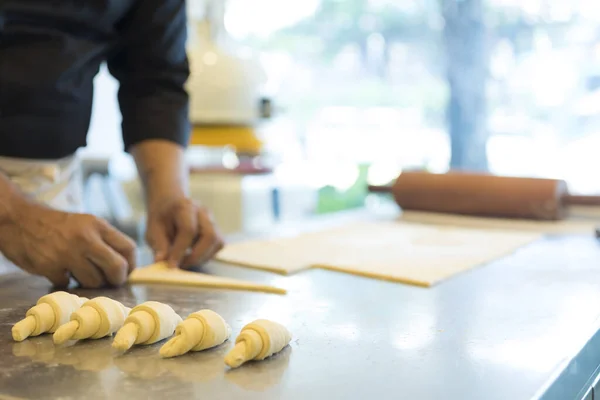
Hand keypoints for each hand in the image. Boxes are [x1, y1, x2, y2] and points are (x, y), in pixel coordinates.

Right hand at [0, 202, 135, 287]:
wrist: (20, 220)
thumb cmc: (57, 225)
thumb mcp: (85, 224)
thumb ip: (104, 240)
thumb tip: (125, 265)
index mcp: (97, 225)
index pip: (128, 248)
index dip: (131, 264)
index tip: (127, 271)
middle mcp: (86, 238)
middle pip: (117, 268)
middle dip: (117, 279)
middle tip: (111, 281)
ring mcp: (68, 253)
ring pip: (94, 281)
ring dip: (90, 282)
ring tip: (80, 272)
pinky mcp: (50, 267)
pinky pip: (69, 284)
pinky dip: (66, 281)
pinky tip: (60, 270)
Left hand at [145, 195, 223, 267]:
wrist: (171, 204)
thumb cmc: (162, 217)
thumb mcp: (153, 229)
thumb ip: (159, 245)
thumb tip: (161, 262)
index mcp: (184, 207)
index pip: (188, 230)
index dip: (180, 250)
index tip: (171, 265)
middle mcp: (203, 212)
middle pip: (210, 235)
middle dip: (196, 256)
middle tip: (181, 265)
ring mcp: (213, 220)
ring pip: (217, 242)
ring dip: (202, 257)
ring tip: (185, 261)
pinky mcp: (217, 229)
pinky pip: (218, 245)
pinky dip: (207, 255)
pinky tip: (193, 256)